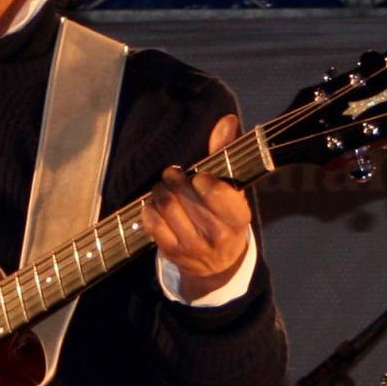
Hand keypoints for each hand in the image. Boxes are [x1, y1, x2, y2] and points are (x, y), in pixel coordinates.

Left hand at [141, 114, 251, 301]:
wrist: (218, 264)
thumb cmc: (225, 216)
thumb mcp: (232, 188)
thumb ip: (226, 153)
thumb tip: (226, 121)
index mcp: (238, 217)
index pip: (216, 193)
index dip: (202, 179)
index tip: (199, 176)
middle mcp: (217, 235)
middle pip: (184, 196)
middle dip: (175, 179)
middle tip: (174, 174)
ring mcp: (193, 246)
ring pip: (166, 206)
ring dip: (161, 190)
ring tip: (166, 187)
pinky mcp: (171, 252)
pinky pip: (151, 221)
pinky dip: (149, 207)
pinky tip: (157, 204)